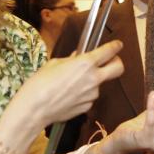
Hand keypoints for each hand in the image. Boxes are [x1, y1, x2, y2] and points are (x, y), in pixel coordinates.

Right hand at [10, 40, 124, 127]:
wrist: (34, 109)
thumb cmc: (40, 83)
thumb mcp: (54, 64)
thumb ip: (71, 59)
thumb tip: (78, 57)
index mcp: (86, 63)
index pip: (109, 51)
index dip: (116, 46)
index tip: (118, 45)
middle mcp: (94, 78)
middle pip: (119, 68)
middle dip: (117, 62)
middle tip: (110, 61)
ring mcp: (92, 94)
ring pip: (100, 83)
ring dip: (93, 80)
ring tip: (72, 83)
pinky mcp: (88, 106)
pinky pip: (90, 96)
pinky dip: (84, 93)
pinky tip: (69, 94)